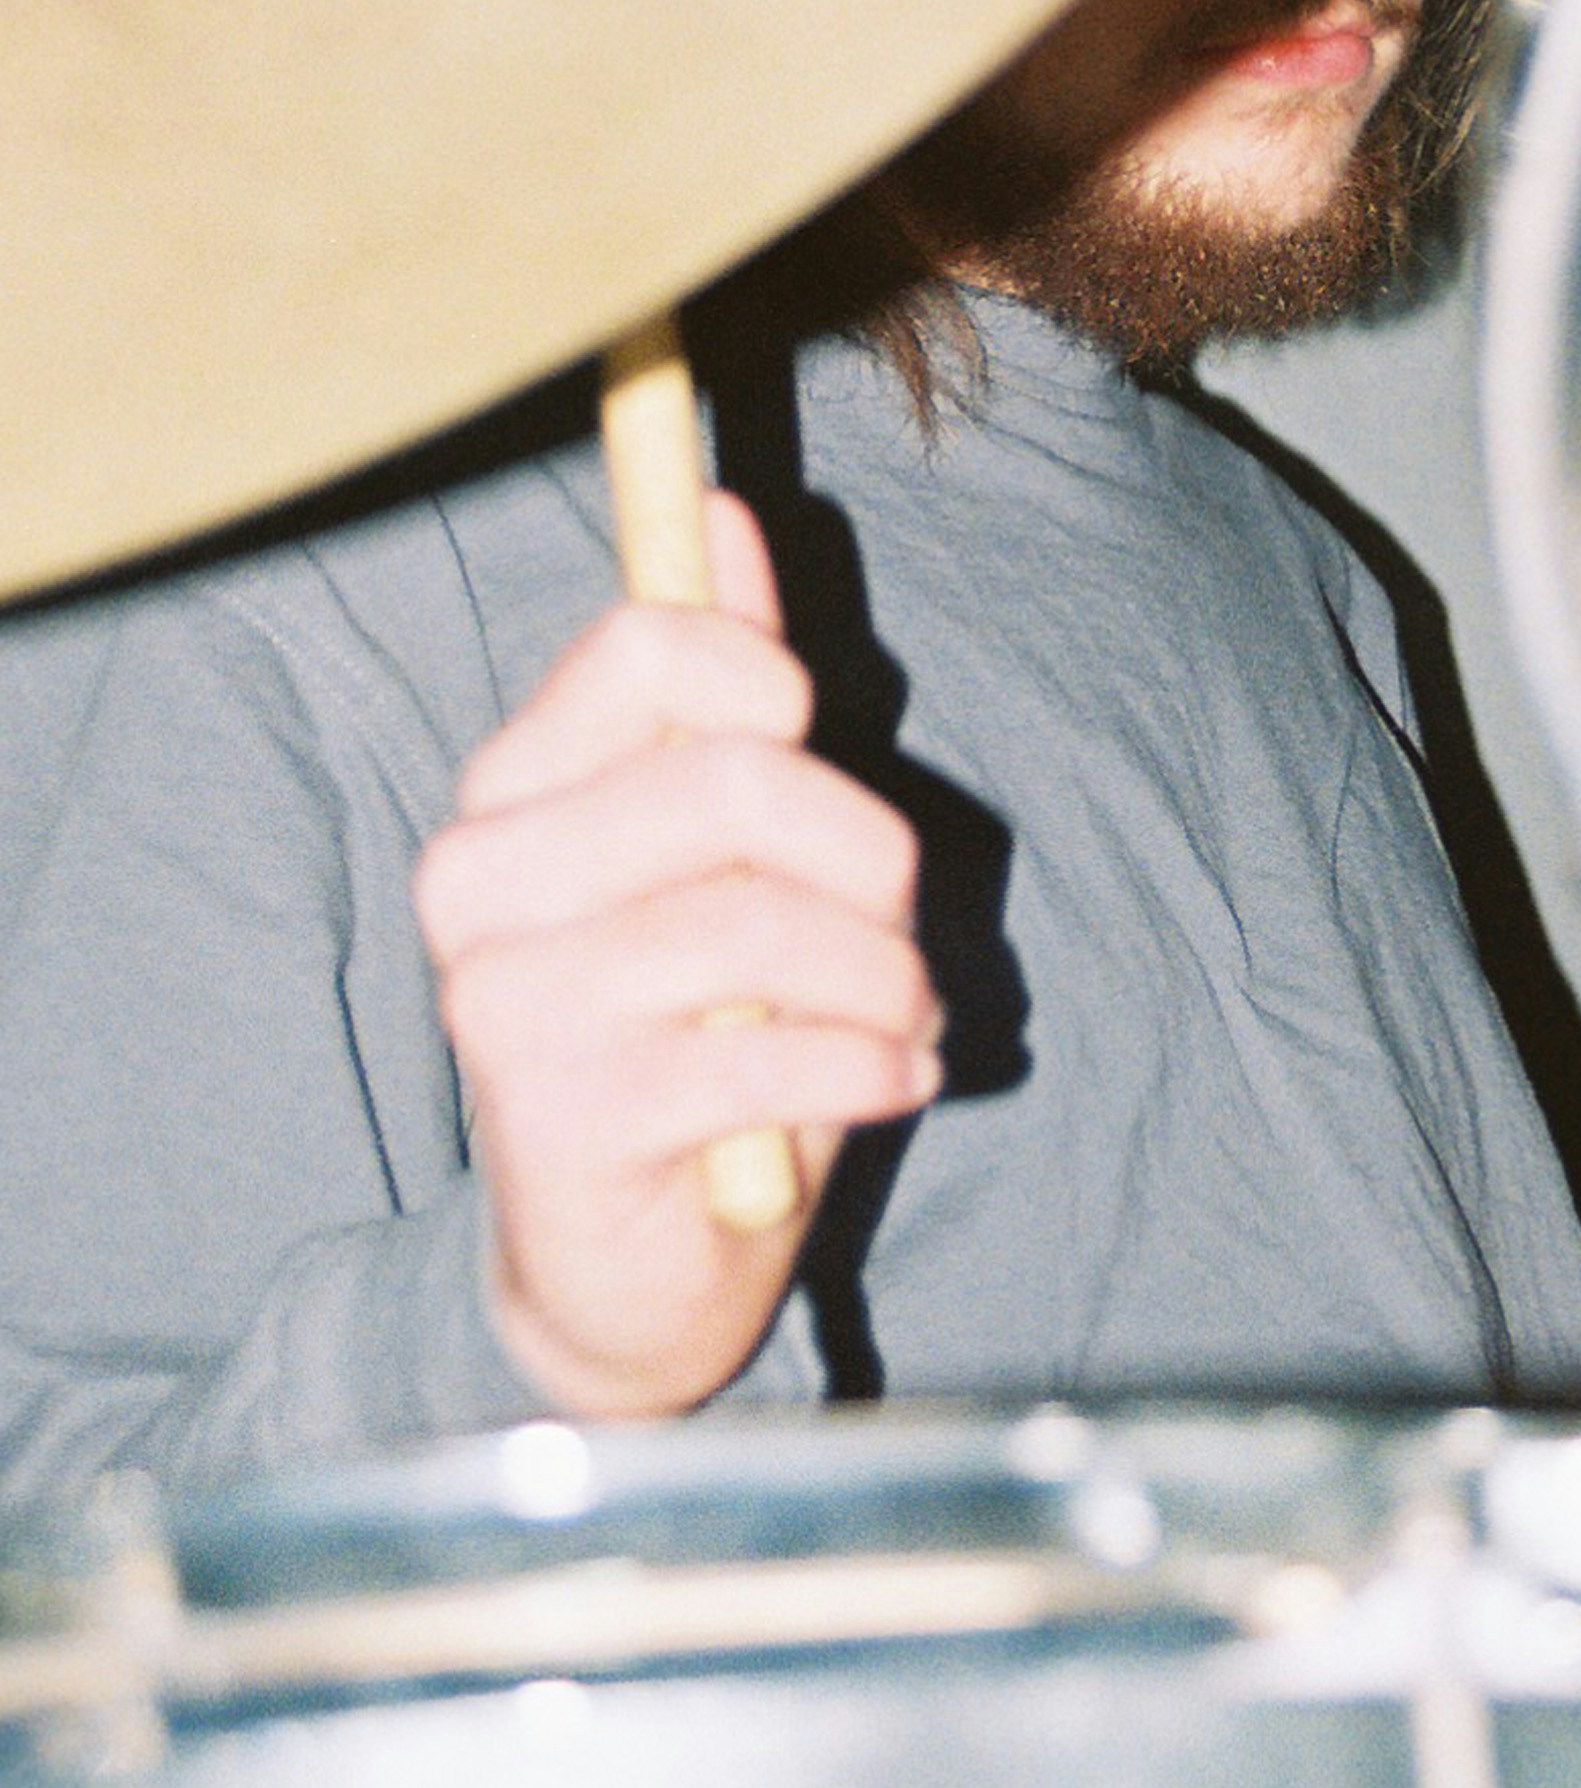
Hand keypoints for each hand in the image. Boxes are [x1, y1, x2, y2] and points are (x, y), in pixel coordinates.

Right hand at [414, 493, 937, 1418]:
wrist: (624, 1274)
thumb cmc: (691, 1030)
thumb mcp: (717, 852)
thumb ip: (715, 688)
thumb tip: (720, 513)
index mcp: (511, 790)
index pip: (648, 642)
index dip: (771, 677)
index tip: (812, 737)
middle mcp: (477, 879)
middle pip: (734, 775)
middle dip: (865, 853)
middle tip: (892, 926)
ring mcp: (505, 999)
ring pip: (770, 917)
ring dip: (885, 977)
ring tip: (896, 1020)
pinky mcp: (564, 1113)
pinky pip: (776, 1042)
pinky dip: (872, 1063)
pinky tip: (881, 1083)